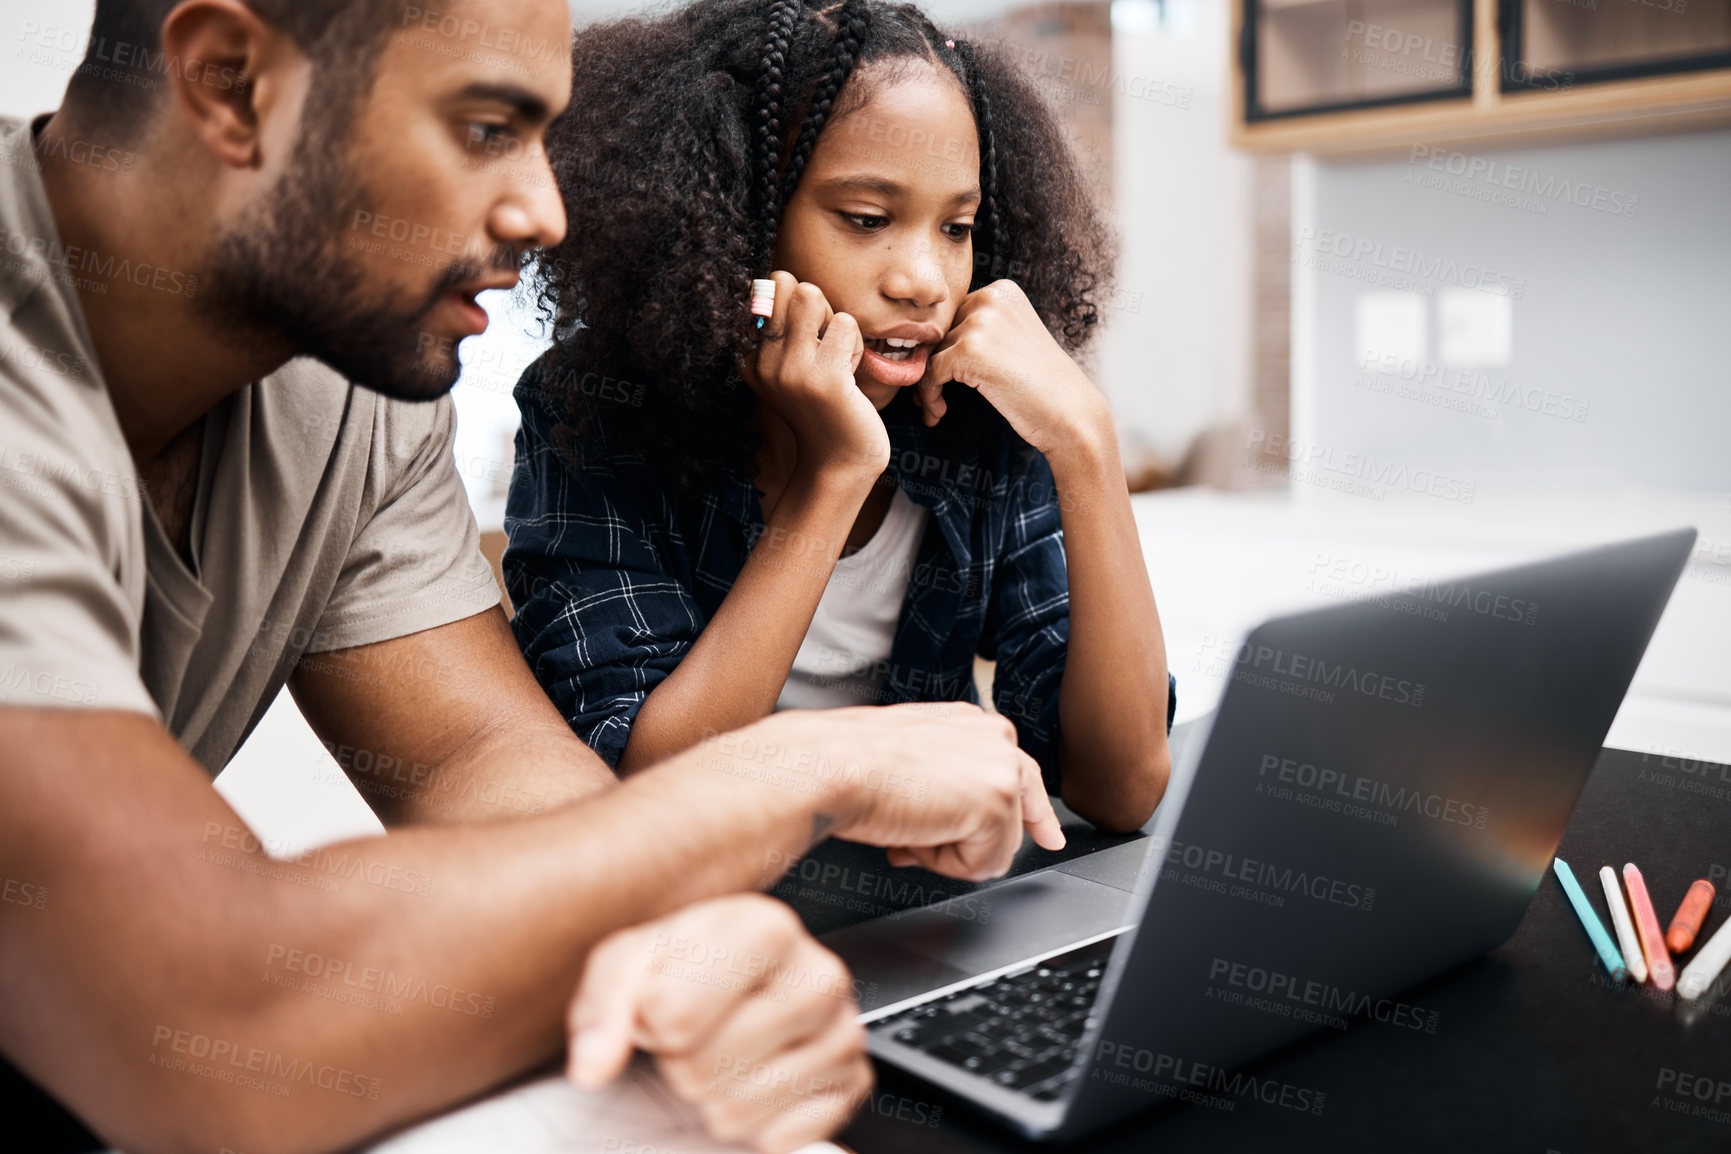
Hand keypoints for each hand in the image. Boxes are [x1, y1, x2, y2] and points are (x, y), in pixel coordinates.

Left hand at [568, 894, 871, 1152]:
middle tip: (695, 1036)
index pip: (674, 1014)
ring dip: (715, 1096)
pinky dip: (756, 1124)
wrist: (734, 986)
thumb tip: (595, 1063)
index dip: (651, 1022)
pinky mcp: (854, 1083)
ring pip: (741, 1108)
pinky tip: (756, 1081)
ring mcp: (844, 1031)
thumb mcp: (628, 965)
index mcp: (765, 926)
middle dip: (683, 1062)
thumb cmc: (685, 969)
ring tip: (725, 1055)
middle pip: (706, 1066)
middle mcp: (818, 974)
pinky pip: (782, 1138)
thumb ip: (604, 1008)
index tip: (664, 1002)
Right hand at [739, 703, 1065, 880]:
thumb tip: (944, 824)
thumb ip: (942, 783)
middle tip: (916, 838)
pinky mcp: (999, 801)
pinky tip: (914, 835)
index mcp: (969, 722)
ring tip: (906, 827)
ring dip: (947, 852)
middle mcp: (994, 735)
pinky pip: (986, 864)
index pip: (1018, 773)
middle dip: (972, 841)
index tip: (1048, 837)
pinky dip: (947, 865)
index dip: (1033, 816)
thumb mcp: (906, 763)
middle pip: (1017, 814)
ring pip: (995, 846)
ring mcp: (1002, 766)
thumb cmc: (847, 763)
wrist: (830, 765)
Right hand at [743, 270, 887, 481]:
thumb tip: (786, 280)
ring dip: (834, 321)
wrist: (840, 463)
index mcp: (750, 359)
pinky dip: (855, 344)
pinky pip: (844, 323)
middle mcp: (762, 362)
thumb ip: (787, 332)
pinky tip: (849, 376)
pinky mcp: (824, 378)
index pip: (764, 289)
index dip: (796, 305)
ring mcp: (790, 371)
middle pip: (785, 282)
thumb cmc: (825, 410)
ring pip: (811, 295)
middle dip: (815, 304)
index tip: (806, 343)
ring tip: (837, 358)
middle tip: (825, 344)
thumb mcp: (793, 370)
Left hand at [917, 280, 1112, 459]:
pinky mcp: (969, 350)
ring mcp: (980, 323)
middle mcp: (990, 298)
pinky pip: (930, 373)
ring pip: (931, 354)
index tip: (943, 378)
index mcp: (1002, 291)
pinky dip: (929, 396)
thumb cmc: (1042, 385)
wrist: (1071, 413)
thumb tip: (924, 339)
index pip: (954, 316)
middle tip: (934, 399)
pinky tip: (938, 413)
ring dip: (929, 387)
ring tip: (937, 411)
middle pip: (940, 334)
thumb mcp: (1012, 338)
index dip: (944, 350)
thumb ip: (979, 330)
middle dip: (933, 368)